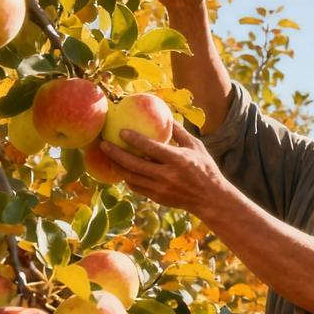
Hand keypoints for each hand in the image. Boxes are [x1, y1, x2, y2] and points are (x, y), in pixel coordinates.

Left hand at [98, 121, 226, 214]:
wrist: (210, 199)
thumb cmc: (205, 168)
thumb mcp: (196, 147)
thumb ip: (179, 132)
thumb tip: (165, 115)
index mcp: (178, 160)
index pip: (151, 148)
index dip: (135, 140)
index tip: (121, 131)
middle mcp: (167, 176)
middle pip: (135, 165)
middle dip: (116, 154)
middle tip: (104, 144)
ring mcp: (161, 189)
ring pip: (131, 178)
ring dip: (117, 167)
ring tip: (107, 157)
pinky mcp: (157, 198)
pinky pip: (136, 187)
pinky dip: (126, 178)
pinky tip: (121, 169)